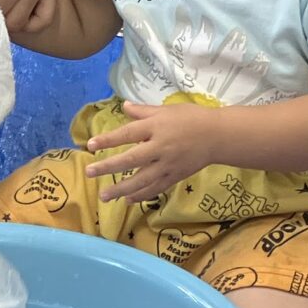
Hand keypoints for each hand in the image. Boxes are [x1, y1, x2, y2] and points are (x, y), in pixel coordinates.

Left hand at [84, 101, 215, 203]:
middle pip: (131, 159)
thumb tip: (124, 106)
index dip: (108, 140)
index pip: (128, 134)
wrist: (218, 136)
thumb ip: (144, 111)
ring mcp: (168, 164)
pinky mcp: (175, 176)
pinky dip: (141, 195)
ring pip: (142, 180)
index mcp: (156, 127)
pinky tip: (127, 201)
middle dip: (108, 167)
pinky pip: (156, 188)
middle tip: (89, 173)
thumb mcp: (167, 110)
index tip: (90, 145)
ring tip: (104, 196)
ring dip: (122, 189)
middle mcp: (160, 147)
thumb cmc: (191, 118)